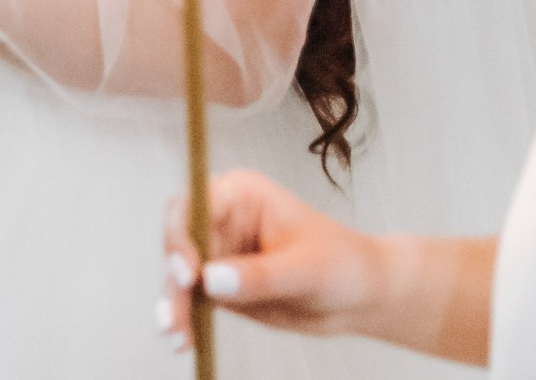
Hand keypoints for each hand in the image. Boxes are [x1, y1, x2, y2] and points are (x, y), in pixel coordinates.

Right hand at [158, 172, 391, 351]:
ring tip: (176, 337)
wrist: (362, 297)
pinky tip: (182, 340)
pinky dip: (184, 318)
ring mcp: (218, 252)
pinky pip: (191, 299)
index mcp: (240, 195)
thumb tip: (210, 281)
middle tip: (175, 314)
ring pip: (179, 275)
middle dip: (174, 278)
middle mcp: (221, 219)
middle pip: (178, 241)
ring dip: (174, 304)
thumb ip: (259, 276)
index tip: (189, 274)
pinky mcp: (219, 284)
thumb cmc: (344, 266)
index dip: (182, 236)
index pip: (193, 206)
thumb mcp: (307, 270)